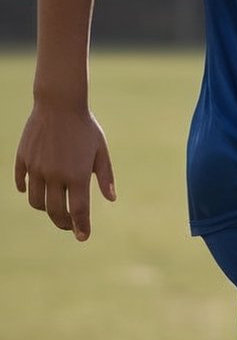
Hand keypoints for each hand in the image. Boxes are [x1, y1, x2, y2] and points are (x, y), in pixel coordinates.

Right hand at [14, 103, 115, 240]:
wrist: (59, 103)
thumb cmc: (85, 127)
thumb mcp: (100, 150)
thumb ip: (105, 176)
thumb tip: (111, 198)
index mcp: (77, 175)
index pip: (78, 211)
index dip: (81, 227)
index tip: (83, 236)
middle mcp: (55, 175)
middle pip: (55, 211)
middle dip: (63, 223)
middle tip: (69, 226)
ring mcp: (36, 168)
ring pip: (35, 202)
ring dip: (45, 209)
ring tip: (54, 206)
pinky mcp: (23, 159)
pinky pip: (22, 183)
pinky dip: (28, 191)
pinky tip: (35, 191)